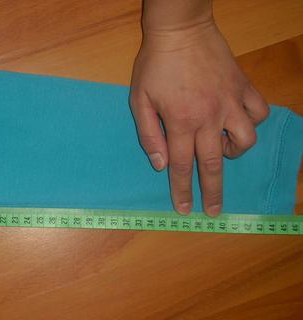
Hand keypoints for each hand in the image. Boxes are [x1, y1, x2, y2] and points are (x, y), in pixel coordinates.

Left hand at [129, 21, 268, 215]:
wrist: (180, 30)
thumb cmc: (154, 65)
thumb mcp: (138, 100)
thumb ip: (148, 134)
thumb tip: (158, 164)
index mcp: (180, 122)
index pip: (180, 166)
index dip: (182, 191)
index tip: (186, 210)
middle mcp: (208, 117)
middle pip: (213, 164)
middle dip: (212, 192)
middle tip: (214, 211)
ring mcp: (229, 102)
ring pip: (245, 140)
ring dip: (234, 153)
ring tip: (221, 150)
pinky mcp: (243, 87)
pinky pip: (259, 112)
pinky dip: (252, 123)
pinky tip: (238, 123)